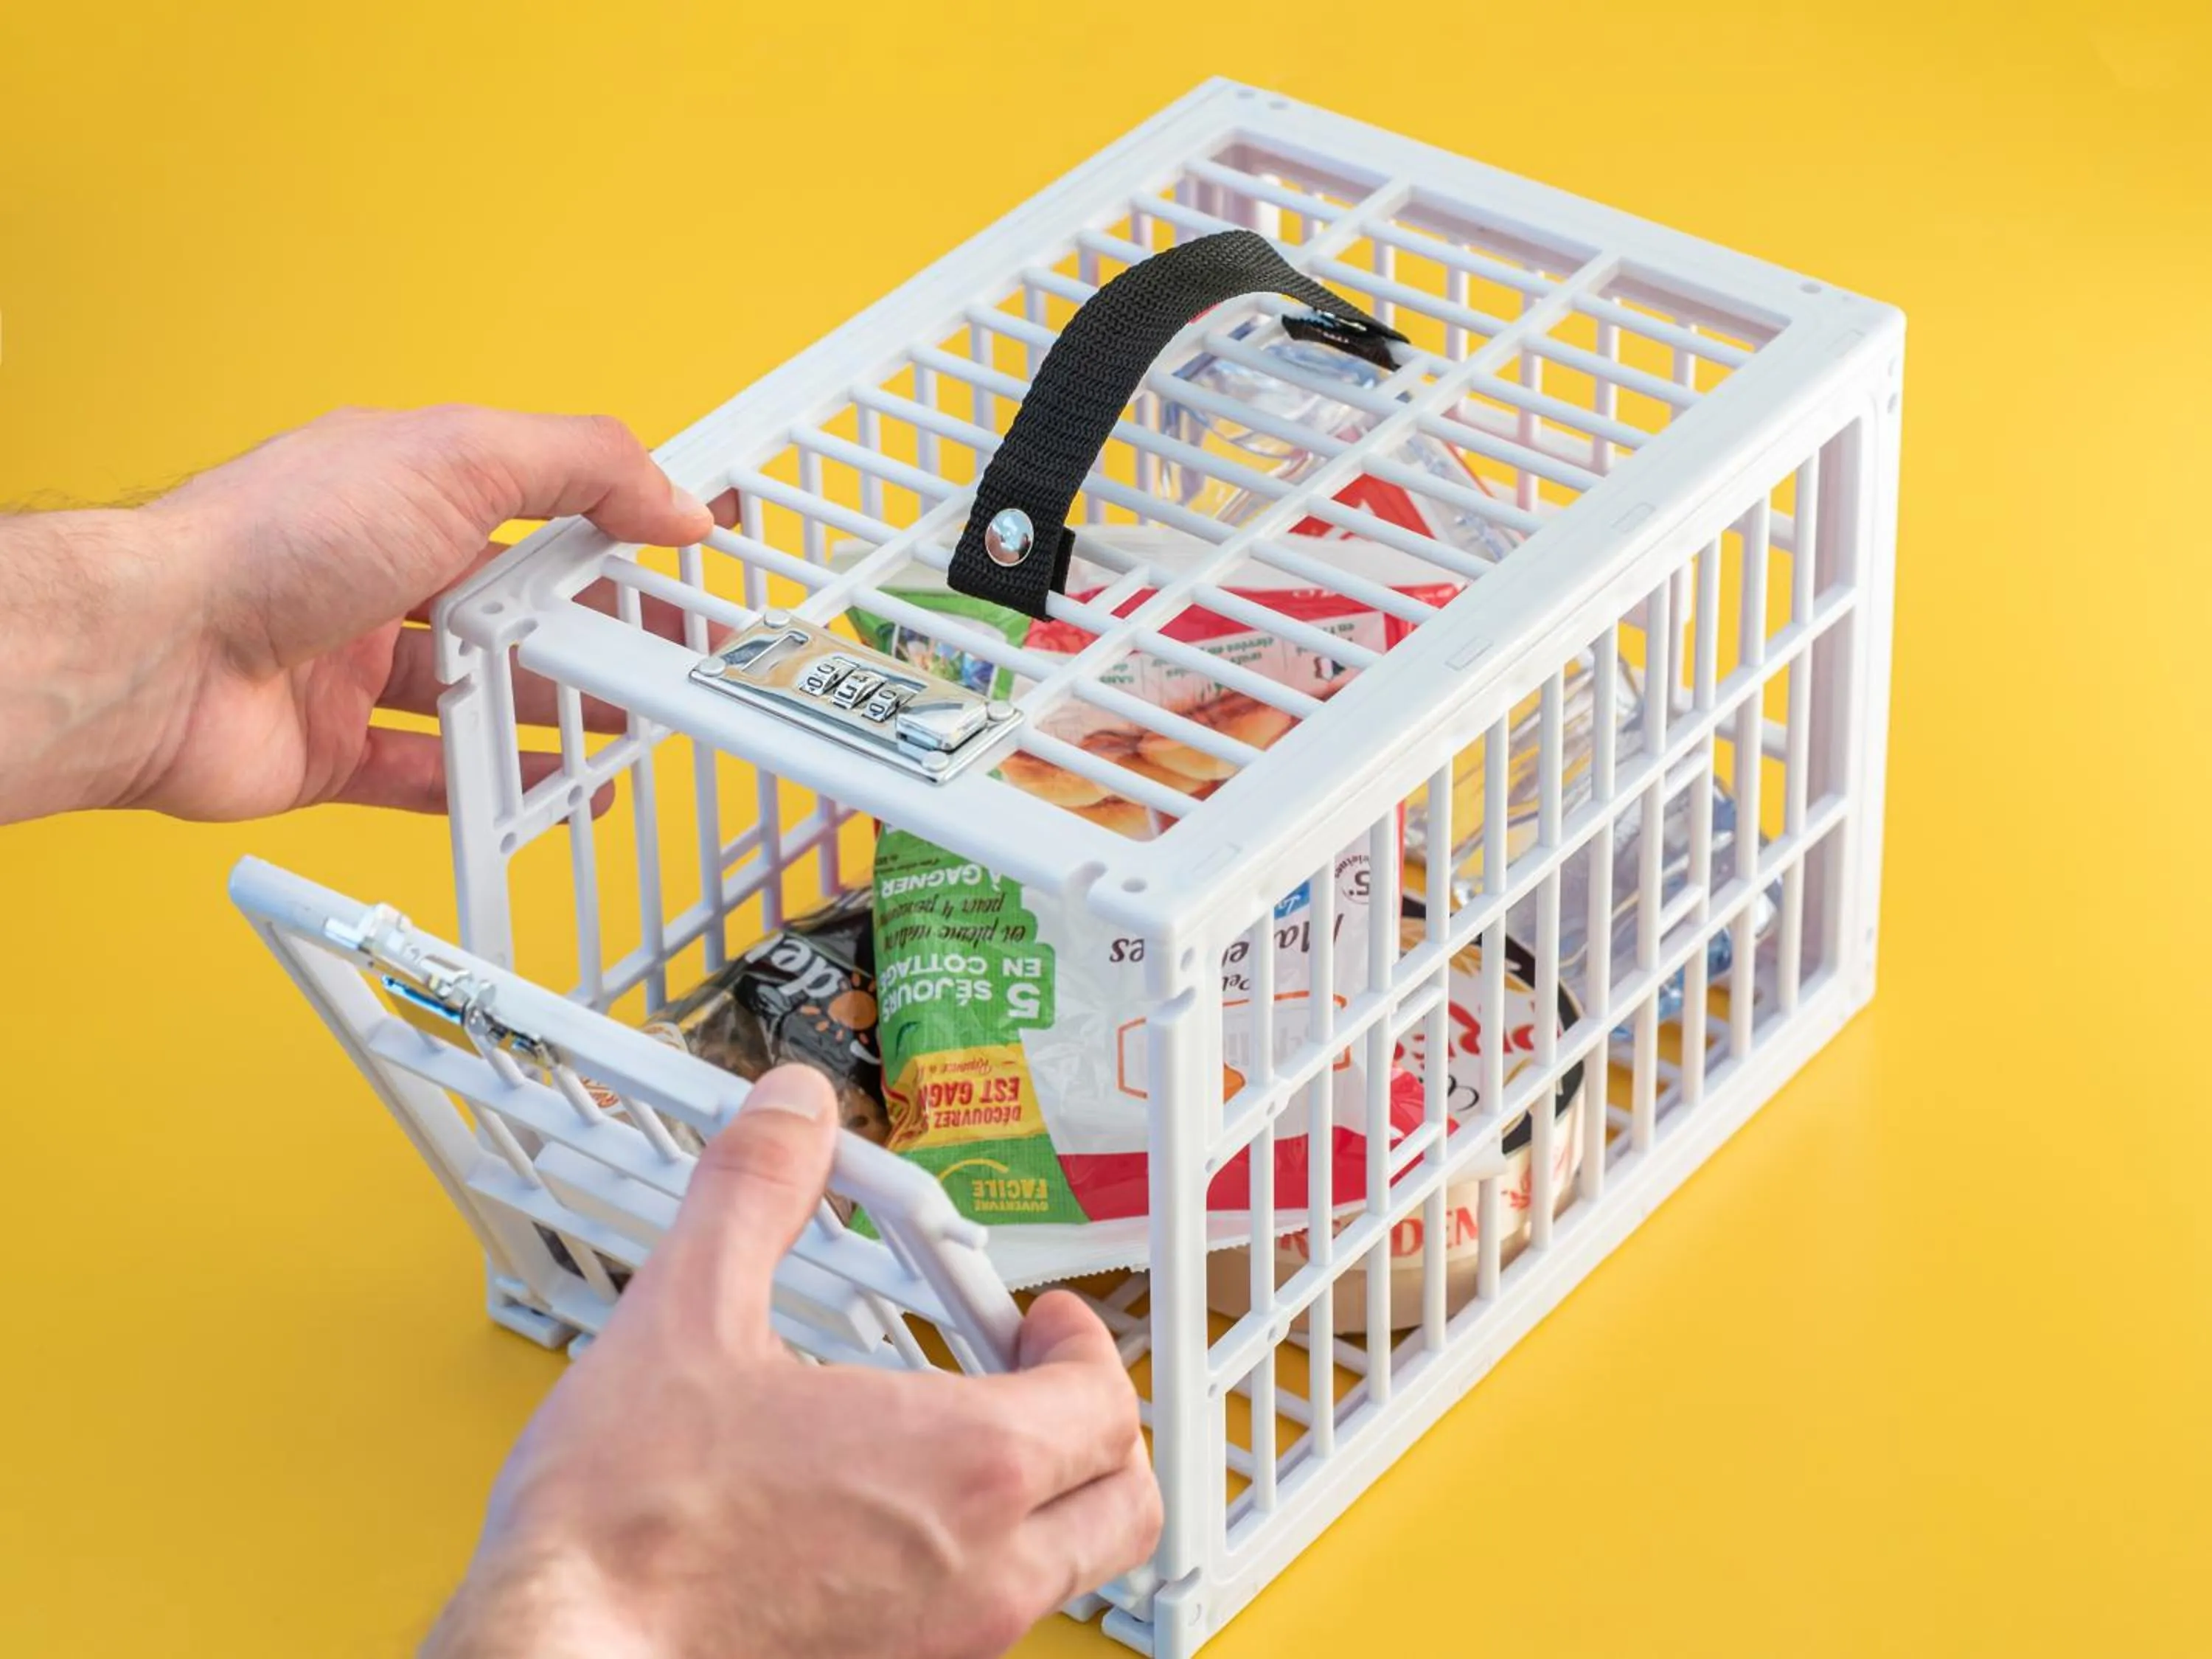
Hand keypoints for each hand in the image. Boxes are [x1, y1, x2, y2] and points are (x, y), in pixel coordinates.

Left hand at [0, 405, 713, 823]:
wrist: (156, 654)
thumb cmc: (271, 541)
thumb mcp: (456, 458)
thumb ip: (579, 466)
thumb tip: (671, 493)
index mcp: (403, 488)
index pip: (536, 501)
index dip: (613, 526)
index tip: (680, 555)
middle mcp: (375, 572)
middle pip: (515, 607)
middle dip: (598, 633)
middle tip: (670, 659)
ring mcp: (350, 666)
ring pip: (479, 694)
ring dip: (556, 713)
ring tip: (629, 728)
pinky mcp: (331, 751)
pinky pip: (430, 776)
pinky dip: (495, 788)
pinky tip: (551, 793)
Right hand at [424, 1066, 1160, 1658]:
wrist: (564, 1658)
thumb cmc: (624, 1527)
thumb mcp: (684, 1315)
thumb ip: (753, 1193)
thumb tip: (790, 1115)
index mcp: (963, 1466)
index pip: (1104, 1400)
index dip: (1082, 1342)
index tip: (1042, 1320)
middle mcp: (984, 1571)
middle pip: (1123, 1499)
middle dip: (1097, 1428)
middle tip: (1036, 1381)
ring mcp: (946, 1644)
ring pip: (1068, 1572)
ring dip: (1050, 1501)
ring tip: (968, 1448)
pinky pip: (992, 1624)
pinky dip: (985, 1566)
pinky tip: (895, 1526)